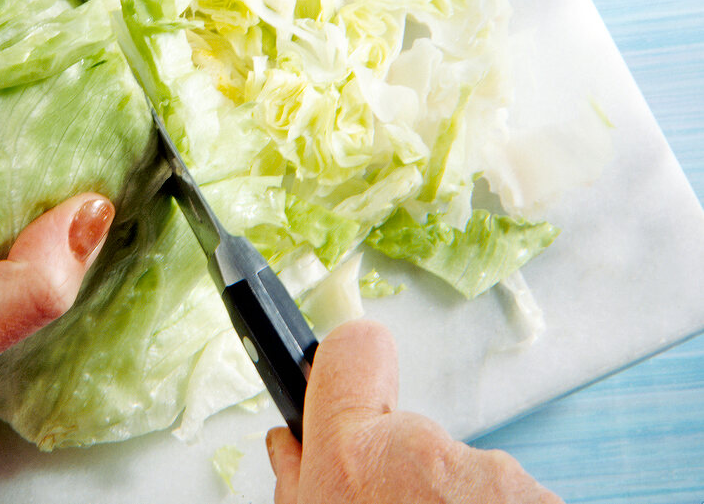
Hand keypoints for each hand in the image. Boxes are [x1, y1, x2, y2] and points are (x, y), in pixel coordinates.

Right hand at [267, 320, 561, 503]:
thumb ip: (304, 479)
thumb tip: (294, 442)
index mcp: (352, 460)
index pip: (354, 349)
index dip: (355, 364)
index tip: (360, 370)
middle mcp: (426, 457)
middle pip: (419, 437)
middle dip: (415, 476)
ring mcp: (496, 483)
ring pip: (474, 477)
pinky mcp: (544, 501)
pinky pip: (521, 500)